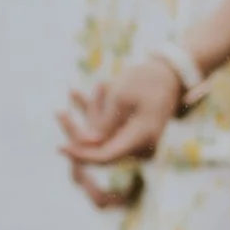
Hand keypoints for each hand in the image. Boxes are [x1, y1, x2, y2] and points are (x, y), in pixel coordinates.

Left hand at [58, 56, 184, 178]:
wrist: (171, 73)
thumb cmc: (146, 80)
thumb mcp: (120, 96)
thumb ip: (103, 123)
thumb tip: (87, 144)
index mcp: (141, 138)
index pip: (105, 156)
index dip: (80, 155)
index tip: (60, 148)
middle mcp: (141, 146)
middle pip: (101, 148)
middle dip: (78, 131)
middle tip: (58, 112)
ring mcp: (138, 141)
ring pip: (103, 137)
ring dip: (88, 116)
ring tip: (74, 92)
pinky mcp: (133, 134)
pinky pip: (109, 130)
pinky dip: (96, 114)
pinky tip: (76, 95)